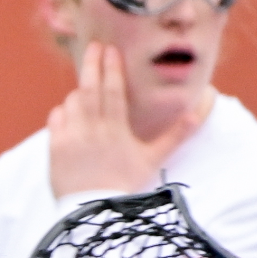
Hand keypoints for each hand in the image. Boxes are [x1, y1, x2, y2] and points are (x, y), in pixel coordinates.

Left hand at [46, 42, 199, 197]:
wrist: (93, 210)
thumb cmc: (125, 184)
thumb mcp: (154, 159)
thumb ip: (177, 133)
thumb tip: (202, 108)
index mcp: (116, 129)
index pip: (113, 90)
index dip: (112, 68)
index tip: (110, 49)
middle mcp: (91, 129)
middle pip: (90, 88)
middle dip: (92, 65)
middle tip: (94, 47)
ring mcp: (70, 137)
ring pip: (72, 102)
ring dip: (79, 92)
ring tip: (87, 87)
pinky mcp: (54, 147)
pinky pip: (55, 119)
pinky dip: (63, 111)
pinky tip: (70, 111)